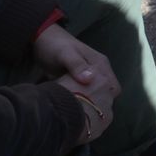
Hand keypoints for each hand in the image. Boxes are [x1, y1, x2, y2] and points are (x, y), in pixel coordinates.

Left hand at [31, 24, 119, 143]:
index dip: (108, 100)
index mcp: (100, 64)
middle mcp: (97, 72)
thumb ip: (77, 66)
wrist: (41, 40)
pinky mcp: (76, 84)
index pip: (114, 88)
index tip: (94, 110)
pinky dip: (80, 103)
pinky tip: (71, 110)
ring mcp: (87, 78)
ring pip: (95, 97)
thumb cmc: (55, 45)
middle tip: (84, 115)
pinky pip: (83, 96)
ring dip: (88, 105)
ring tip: (77, 115)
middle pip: (106, 95)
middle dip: (98, 106)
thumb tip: (90, 79)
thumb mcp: (65, 54)